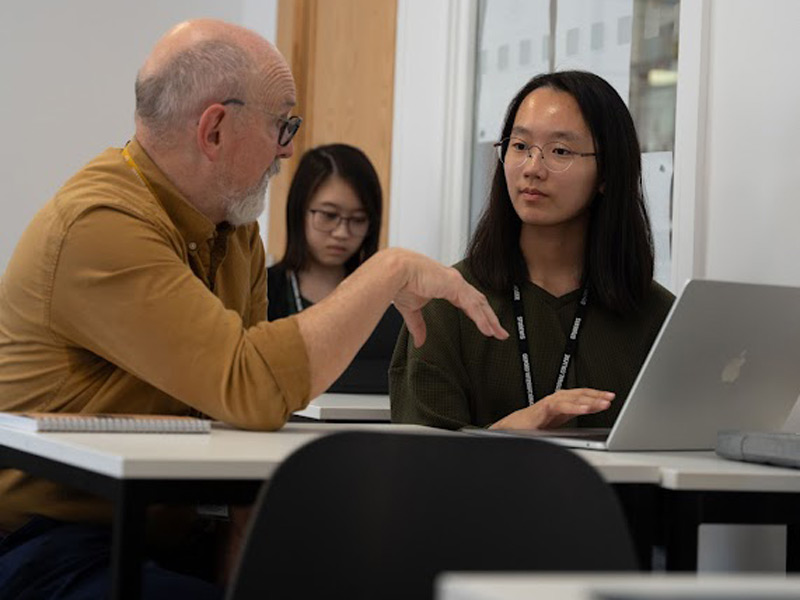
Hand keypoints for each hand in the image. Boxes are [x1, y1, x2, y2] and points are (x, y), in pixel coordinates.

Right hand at [389, 249, 507, 346]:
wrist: (394, 272)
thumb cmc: (400, 283)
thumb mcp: (412, 309)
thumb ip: (418, 325)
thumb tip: (420, 342)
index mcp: (445, 284)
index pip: (468, 301)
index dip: (478, 314)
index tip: (487, 326)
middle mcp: (454, 281)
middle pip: (478, 302)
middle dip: (490, 317)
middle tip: (500, 332)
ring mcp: (456, 282)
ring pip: (479, 303)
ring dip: (490, 319)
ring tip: (499, 334)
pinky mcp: (454, 285)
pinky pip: (472, 305)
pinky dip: (482, 318)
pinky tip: (488, 329)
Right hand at [489, 388, 614, 429]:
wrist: (513, 428)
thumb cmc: (533, 425)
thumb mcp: (559, 422)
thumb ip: (573, 415)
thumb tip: (593, 414)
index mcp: (562, 403)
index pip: (582, 395)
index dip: (596, 395)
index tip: (610, 397)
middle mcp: (557, 400)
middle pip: (580, 394)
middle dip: (596, 396)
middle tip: (610, 398)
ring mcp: (550, 403)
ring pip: (573, 398)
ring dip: (589, 400)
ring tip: (603, 403)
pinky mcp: (544, 408)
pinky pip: (561, 406)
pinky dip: (574, 407)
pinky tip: (585, 409)